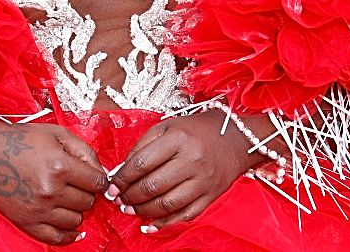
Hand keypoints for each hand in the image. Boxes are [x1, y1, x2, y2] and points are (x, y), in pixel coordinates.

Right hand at [0, 119, 107, 245]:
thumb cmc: (20, 140)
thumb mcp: (55, 133)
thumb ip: (84, 150)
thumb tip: (101, 171)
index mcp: (59, 166)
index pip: (97, 182)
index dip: (98, 178)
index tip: (92, 177)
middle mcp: (50, 190)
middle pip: (88, 202)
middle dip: (85, 192)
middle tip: (74, 183)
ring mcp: (39, 209)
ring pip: (76, 220)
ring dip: (75, 209)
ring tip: (64, 197)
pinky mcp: (28, 222)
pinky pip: (57, 237)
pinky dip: (68, 234)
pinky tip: (70, 227)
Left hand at [109, 109, 258, 231]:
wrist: (238, 138)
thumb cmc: (198, 130)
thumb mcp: (167, 126)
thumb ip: (143, 146)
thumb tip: (122, 171)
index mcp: (178, 139)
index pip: (141, 163)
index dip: (122, 178)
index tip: (111, 185)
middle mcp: (192, 160)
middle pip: (152, 185)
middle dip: (130, 196)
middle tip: (118, 199)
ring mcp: (203, 181)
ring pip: (167, 204)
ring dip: (143, 210)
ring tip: (130, 209)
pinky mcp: (211, 196)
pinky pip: (185, 215)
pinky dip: (165, 223)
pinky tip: (150, 223)